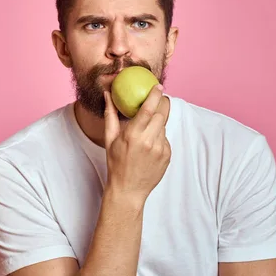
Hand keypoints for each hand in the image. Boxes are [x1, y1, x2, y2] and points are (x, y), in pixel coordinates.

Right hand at [103, 84, 170, 205]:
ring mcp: (161, 149)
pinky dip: (159, 136)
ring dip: (159, 121)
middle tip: (160, 97)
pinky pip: (165, 139)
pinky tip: (149, 144)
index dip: (155, 95)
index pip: (148, 109)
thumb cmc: (116, 163)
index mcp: (133, 135)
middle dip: (163, 103)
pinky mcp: (167, 156)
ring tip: (148, 127)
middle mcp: (149, 141)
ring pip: (164, 126)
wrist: (128, 189)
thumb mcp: (110, 139)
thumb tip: (107, 94)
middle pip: (162, 114)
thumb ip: (110, 114)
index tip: (158, 86)